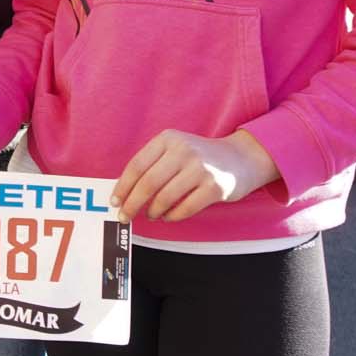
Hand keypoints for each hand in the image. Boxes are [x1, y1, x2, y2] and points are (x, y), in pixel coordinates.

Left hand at [112, 129, 279, 223]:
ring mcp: (200, 168)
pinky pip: (184, 209)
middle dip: (132, 204)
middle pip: (148, 183)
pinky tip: (168, 216)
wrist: (241, 158)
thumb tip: (125, 191)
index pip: (137, 165)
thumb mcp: (175, 149)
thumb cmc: (200, 157)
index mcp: (168, 138)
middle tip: (125, 216)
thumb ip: (153, 163)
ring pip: (165, 198)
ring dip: (153, 211)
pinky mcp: (214, 187)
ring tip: (151, 214)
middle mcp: (184, 150)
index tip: (115, 201)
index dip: (123, 186)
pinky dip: (171, 216)